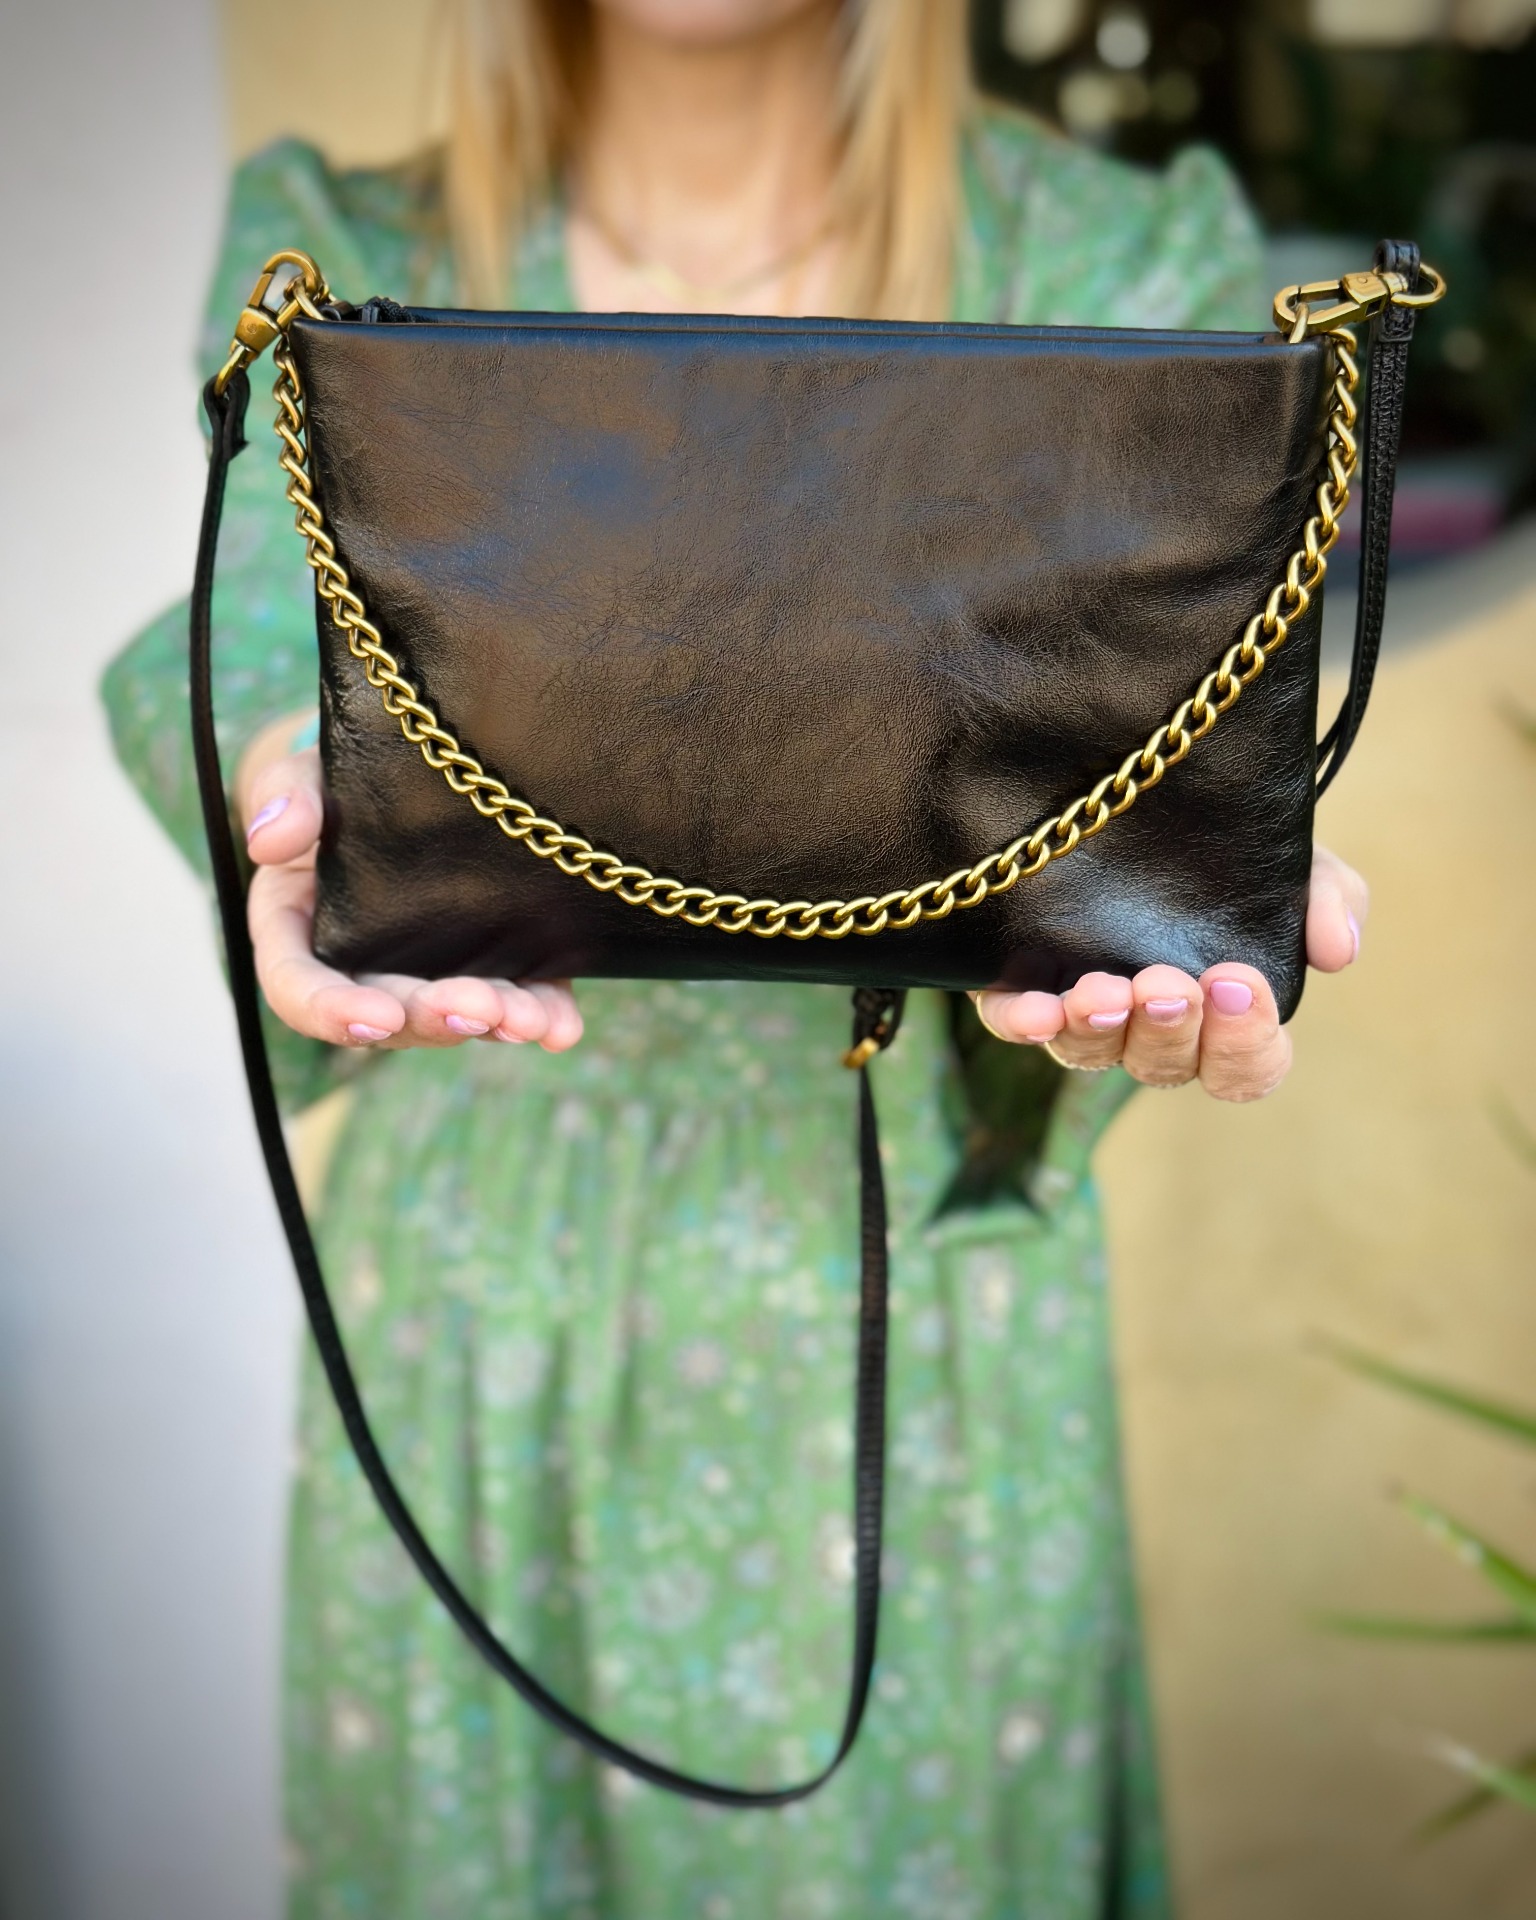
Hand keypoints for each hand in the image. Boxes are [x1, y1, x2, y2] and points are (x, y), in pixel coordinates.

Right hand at [239, 722, 582, 1052]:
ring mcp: (425, 976)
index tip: (377, 1016)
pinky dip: (540, 1017)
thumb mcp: (304, 776)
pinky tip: (563, 1027)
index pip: (299, 989)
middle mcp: (360, 970)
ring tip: (530, 1020)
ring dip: (494, 1024)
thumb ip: (288, 798)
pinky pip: (511, 1003)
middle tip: (478, 1008)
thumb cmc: (335, 784)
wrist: (398, 780)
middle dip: (434, 1018)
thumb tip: (270, 839)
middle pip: (390, 1017)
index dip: (335, 1012)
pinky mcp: (485, 967)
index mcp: (297, 933)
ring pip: (454, 1019)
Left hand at [971, 846, 1364, 1102]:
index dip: (1245, 1045)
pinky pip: (1012, 1021)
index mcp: (1220, 1015)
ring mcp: (1083, 1008)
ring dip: (1099, 1028)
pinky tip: (1034, 1010)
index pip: (1244, 1068)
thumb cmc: (1225, 847)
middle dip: (1170, 1030)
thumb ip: (1326, 897)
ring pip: (1089, 1051)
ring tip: (1106, 990)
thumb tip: (1337, 950)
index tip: (1239, 985)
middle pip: (1164, 1066)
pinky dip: (1023, 1022)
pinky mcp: (1020, 979)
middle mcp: (1149, 1024)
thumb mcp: (1288, 859)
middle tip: (1171, 985)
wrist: (1134, 787)